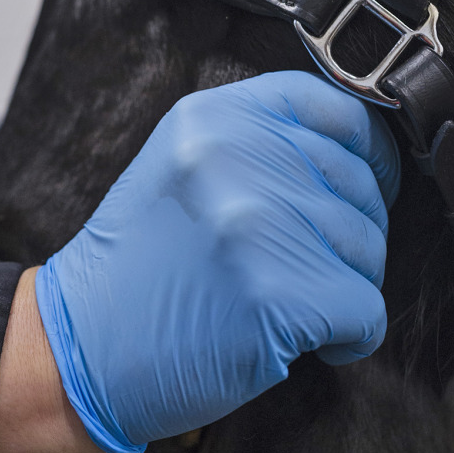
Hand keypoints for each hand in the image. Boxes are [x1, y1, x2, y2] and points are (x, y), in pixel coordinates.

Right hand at [36, 71, 399, 452]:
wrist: (84, 347)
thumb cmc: (144, 262)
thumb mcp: (186, 164)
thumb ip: (260, 139)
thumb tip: (360, 148)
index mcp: (212, 116)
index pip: (337, 106)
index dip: (368, 150)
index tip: (365, 182)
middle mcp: (235, 157)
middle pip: (360, 182)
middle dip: (353, 232)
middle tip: (305, 265)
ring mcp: (255, 224)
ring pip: (370, 247)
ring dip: (346, 284)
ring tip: (288, 298)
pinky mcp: (277, 295)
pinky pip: (366, 310)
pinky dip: (349, 336)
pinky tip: (304, 340)